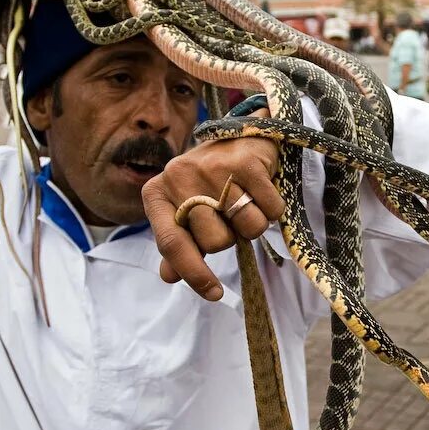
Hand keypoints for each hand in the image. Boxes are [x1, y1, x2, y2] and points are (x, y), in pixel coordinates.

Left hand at [143, 136, 283, 300]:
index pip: (171, 244)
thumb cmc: (208, 182)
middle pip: (216, 241)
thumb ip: (177, 243)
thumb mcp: (186, 210)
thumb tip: (169, 276)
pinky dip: (272, 209)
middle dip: (229, 236)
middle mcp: (178, 176)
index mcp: (157, 193)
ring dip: (253, 223)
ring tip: (245, 201)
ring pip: (247, 228)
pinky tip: (260, 191)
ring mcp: (212, 167)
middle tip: (228, 215)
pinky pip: (270, 211)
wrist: (239, 135)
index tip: (214, 294)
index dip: (194, 273)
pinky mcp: (246, 162)